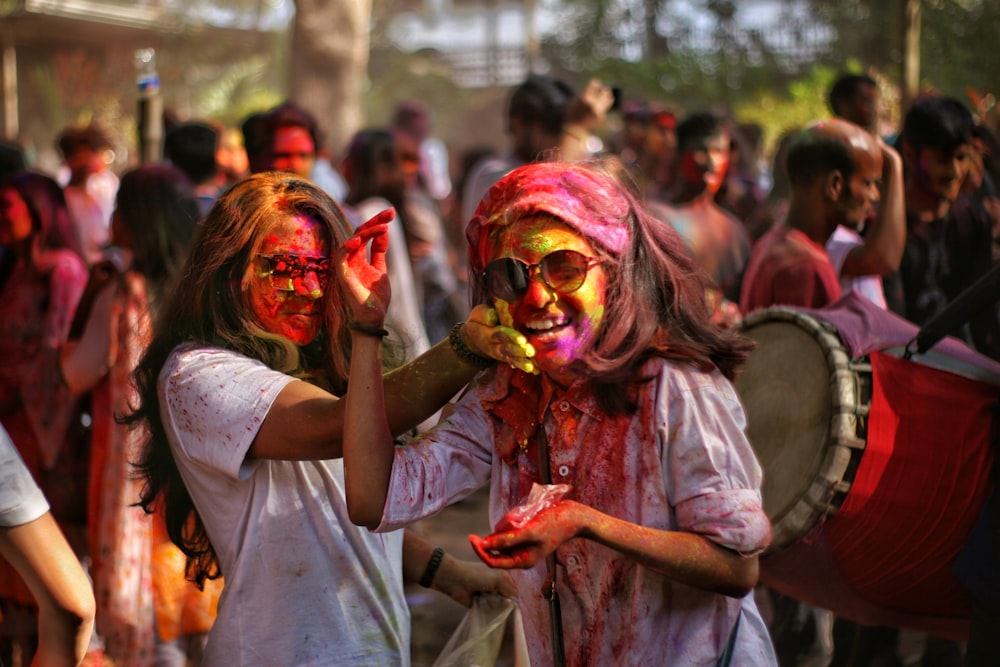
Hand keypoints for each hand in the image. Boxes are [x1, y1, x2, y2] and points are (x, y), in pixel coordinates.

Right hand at [336, 208, 392, 325]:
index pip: (366, 234)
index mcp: (359, 257)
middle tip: (390, 212)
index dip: (378, 222)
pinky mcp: (342, 276)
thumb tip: (384, 230)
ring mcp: (346, 266)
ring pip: (352, 241)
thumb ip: (379, 251)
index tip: (391, 212)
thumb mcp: (381, 270)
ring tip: (383, 227)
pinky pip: (341, 257)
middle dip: (375, 221)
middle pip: (359, 233)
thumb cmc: (375, 297)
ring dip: (367, 232)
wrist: (373, 318)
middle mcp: (351, 259)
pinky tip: (359, 240)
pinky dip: (348, 247)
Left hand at [434, 556, 516, 607]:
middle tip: (492, 592)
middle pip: (507, 599)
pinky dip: (485, 606)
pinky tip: (478, 600)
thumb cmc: (477, 575)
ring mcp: (489, 595)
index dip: (513, 595)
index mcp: (503, 576)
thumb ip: (509, 588)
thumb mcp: (497, 577)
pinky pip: (489, 610)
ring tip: (482, 594)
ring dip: (491, 601)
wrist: (456, 580)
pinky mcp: (482, 604)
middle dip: (501, 599)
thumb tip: (513, 600)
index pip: (514, 590)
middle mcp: (497, 586)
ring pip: (498, 606)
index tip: (511, 599)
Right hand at [463, 304, 537, 373]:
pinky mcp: (505, 358)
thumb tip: (492, 318)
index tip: (522, 339)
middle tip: (531, 352)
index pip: (500, 335)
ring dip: (522, 363)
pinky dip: (523, 367)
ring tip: (533, 367)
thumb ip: (484, 315)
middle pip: (507, 349)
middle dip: (519, 352)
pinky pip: (514, 363)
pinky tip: (534, 371)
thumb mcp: (478, 314)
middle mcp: (494, 346)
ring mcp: (500, 354)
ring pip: (511, 359)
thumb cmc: (479, 322)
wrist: (473, 338)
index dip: (511, 337)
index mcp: (488, 333)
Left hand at [469, 500, 586, 568]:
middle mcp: (521, 556)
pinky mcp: (525, 535)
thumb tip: (486, 544)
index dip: (480, 551)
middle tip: (510, 520)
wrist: (573, 516)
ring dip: (505, 527)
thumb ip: (508, 539)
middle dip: (497, 535)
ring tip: (521, 517)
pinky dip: (510, 523)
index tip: (471, 537)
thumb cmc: (554, 524)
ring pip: (502, 538)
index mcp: (522, 561)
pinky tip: (523, 515)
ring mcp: (523, 545)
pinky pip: (509, 530)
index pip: (493, 561)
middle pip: (496, 549)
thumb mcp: (530, 531)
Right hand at [565, 78, 614, 129]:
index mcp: (585, 99)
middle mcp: (593, 104)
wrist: (574, 130)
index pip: (593, 87)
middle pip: (603, 94)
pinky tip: (604, 106)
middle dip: (605, 91)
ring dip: (608, 98)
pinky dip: (603, 107)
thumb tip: (591, 90)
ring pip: (606, 102)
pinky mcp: (601, 117)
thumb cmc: (572, 115)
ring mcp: (598, 111)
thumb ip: (583, 96)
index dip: (595, 84)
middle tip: (607, 89)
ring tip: (611, 96)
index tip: (596, 82)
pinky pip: (604, 110)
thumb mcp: (574, 103)